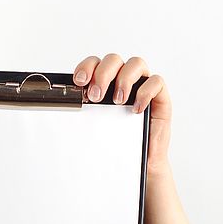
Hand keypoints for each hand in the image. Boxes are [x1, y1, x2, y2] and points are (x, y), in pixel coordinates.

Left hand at [72, 53, 171, 175]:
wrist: (139, 164)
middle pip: (113, 60)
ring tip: (117, 101)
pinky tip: (135, 108)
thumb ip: (82, 111)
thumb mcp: (94, 125)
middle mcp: (123, 80)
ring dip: (124, 79)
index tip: (79, 81)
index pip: (95, 63)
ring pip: (136, 64)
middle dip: (102, 74)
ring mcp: (142, 86)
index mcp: (105, 82)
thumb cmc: (116, 142)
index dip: (86, 67)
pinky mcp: (160, 97)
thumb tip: (62, 104)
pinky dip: (145, 91)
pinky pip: (157, 81)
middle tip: (95, 96)